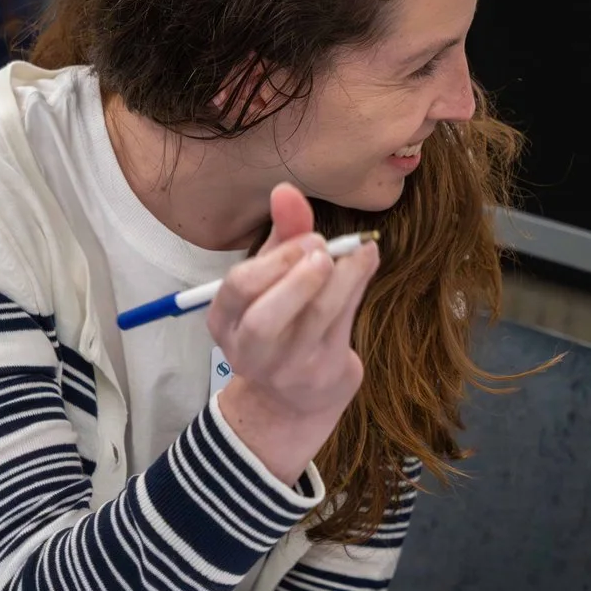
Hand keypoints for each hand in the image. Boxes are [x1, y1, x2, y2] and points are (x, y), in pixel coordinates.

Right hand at [206, 183, 381, 483]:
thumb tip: (286, 190)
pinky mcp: (323, 374)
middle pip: (266, 317)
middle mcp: (249, 350)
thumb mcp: (271, 278)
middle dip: (299, 276)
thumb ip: (279, 235)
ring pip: (316, 316)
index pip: (238, 288)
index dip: (275, 259)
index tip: (307, 237)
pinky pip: (345, 323)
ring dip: (343, 275)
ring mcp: (287, 368)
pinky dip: (358, 285)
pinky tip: (366, 261)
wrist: (292, 401)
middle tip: (323, 249)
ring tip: (357, 250)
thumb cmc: (281, 323)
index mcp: (224, 322)